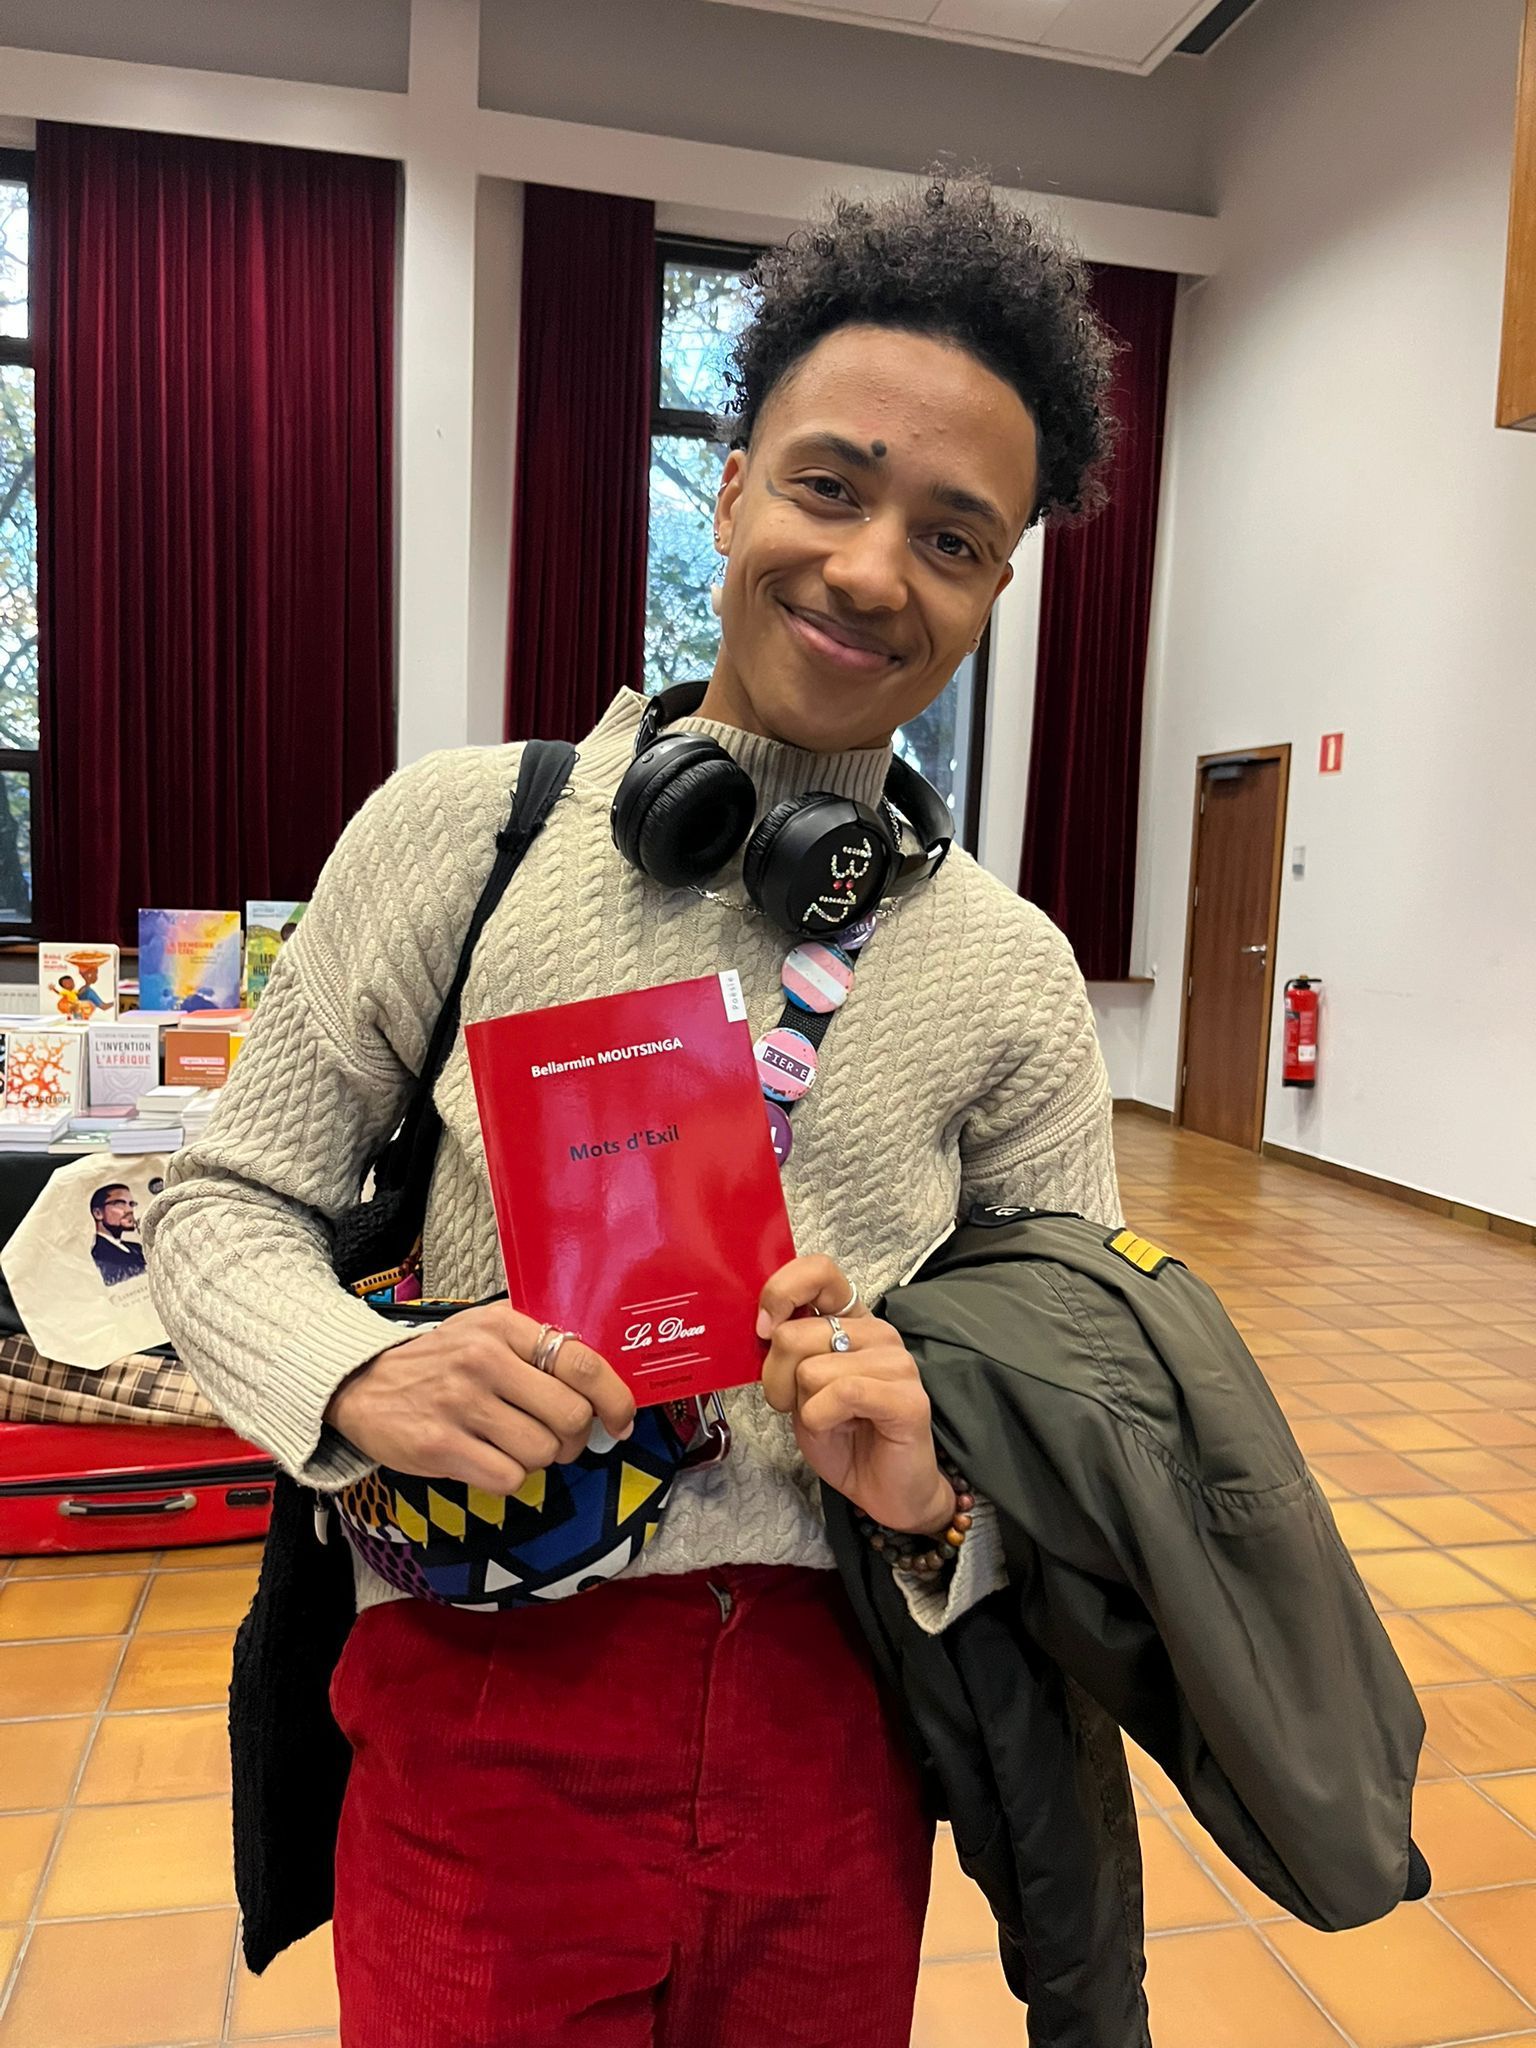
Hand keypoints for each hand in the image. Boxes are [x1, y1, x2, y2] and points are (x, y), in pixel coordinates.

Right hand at [325, 1303, 636, 1494]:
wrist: (360, 1383)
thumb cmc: (437, 1362)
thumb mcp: (483, 1331)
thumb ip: (535, 1345)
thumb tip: (600, 1379)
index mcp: (503, 1327)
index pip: (582, 1362)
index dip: (615, 1399)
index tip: (621, 1421)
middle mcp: (484, 1360)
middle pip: (571, 1416)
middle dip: (576, 1439)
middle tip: (561, 1441)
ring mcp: (461, 1404)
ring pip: (542, 1452)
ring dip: (540, 1460)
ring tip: (516, 1447)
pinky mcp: (439, 1446)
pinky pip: (508, 1479)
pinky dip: (509, 1479)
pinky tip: (490, 1462)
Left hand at [758, 1255, 953, 1534]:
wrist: (884, 1491)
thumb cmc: (841, 1437)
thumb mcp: (798, 1389)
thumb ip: (785, 1353)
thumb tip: (763, 1326)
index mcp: (851, 1321)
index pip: (819, 1271)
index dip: (781, 1292)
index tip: (763, 1330)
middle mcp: (877, 1333)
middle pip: (794, 1334)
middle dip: (776, 1379)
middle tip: (793, 1405)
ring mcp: (897, 1362)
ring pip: (812, 1369)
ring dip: (803, 1407)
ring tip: (826, 1422)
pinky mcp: (907, 1397)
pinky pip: (841, 1392)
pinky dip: (821, 1419)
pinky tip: (837, 1429)